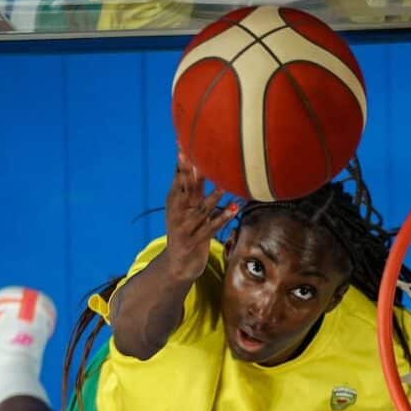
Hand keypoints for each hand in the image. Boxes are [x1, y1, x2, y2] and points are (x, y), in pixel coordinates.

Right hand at [164, 153, 236, 281]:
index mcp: (175, 202)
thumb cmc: (186, 230)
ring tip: (225, 185)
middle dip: (191, 174)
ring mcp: (185, 228)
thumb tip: (198, 163)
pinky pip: (211, 228)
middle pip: (186, 191)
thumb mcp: (185, 209)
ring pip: (201, 210)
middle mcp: (178, 213)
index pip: (178, 179)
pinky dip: (223, 218)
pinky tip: (235, 209)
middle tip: (199, 159)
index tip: (183, 145)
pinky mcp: (195, 242)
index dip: (181, 163)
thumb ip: (192, 188)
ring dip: (214, 197)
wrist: (178, 265)